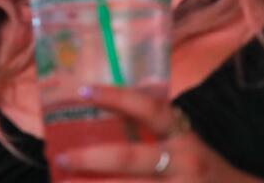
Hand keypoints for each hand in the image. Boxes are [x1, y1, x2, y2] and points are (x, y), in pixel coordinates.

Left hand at [48, 88, 247, 179]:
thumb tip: (108, 123)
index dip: (118, 97)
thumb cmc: (202, 172)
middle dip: (92, 159)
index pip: (151, 109)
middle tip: (60, 157)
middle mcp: (182, 163)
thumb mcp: (186, 146)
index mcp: (183, 138)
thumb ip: (157, 135)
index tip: (85, 91)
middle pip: (131, 158)